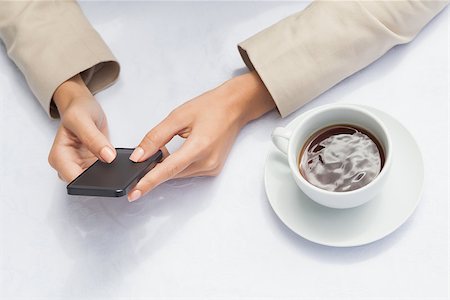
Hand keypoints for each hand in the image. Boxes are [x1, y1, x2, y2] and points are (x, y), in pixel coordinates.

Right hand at [48, 75, 115, 181]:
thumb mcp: (82, 119)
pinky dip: (111, 170)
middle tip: (117, 169)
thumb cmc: (78, 110)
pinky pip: (103, 173)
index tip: (108, 173)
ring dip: (108, 175)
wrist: (83, 106)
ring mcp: (81, 166)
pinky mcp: (92, 165)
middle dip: (101, 179)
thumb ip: (94, 139)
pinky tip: (118, 162)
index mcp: (59, 157)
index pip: (74, 179)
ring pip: (96, 180)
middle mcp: (68, 165)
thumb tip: (108, 157)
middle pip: (85, 183)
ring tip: (118, 163)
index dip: (91, 180)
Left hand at [127, 71, 274, 200]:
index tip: (134, 193)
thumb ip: (156, 137)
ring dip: (167, 166)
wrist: (235, 107)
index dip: (149, 182)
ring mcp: (212, 168)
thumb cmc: (211, 107)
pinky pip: (187, 172)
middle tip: (141, 160)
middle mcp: (208, 162)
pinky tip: (176, 153)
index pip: (168, 170)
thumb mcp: (178, 116)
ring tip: (165, 149)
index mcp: (200, 147)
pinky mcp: (213, 169)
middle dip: (154, 170)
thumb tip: (139, 156)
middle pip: (172, 174)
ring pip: (179, 174)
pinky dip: (177, 165)